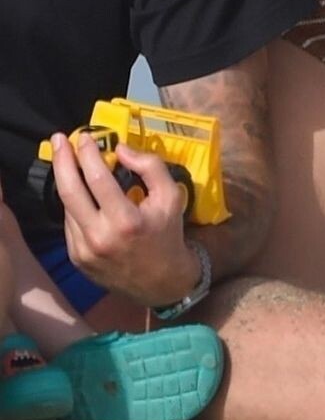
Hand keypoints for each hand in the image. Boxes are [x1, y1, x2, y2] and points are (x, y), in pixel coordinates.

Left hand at [50, 133, 197, 307]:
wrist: (161, 282)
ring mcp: (84, 251)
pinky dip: (74, 205)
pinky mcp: (77, 259)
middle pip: (69, 191)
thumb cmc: (167, 234)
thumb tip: (120, 150)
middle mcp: (100, 237)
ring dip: (67, 181)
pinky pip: (70, 224)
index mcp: (126, 221)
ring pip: (67, 207)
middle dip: (61, 160)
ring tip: (69, 162)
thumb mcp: (171, 196)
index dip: (88, 153)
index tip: (84, 137)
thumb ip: (150, 167)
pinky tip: (81, 195)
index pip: (97, 179)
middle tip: (58, 140)